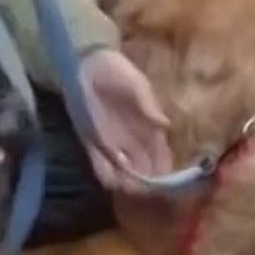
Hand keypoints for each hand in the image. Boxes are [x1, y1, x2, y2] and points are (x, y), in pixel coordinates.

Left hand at [78, 50, 172, 193]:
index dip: (164, 174)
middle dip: (145, 185)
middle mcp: (135, 143)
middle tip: (142, 190)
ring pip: (125, 174)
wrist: (88, 64)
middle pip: (145, 172)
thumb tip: (166, 125)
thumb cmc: (118, 72)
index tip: (163, 183)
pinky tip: (111, 178)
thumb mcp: (137, 86)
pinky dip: (107, 175)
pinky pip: (101, 166)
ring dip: (126, 183)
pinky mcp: (93, 144)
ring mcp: (114, 145)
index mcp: (150, 131)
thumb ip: (149, 106)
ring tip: (125, 184)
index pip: (162, 159)